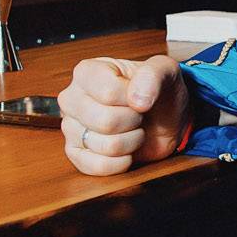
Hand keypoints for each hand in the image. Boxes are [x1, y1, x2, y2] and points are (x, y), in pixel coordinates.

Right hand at [57, 54, 190, 174]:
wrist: (165, 118)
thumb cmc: (160, 91)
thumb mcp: (166, 70)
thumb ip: (153, 75)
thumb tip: (137, 101)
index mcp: (87, 72)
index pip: (108, 92)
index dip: (133, 99)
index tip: (139, 95)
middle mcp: (72, 98)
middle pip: (105, 121)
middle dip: (134, 122)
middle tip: (138, 115)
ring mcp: (70, 127)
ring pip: (106, 146)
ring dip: (132, 141)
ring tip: (133, 129)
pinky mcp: (76, 153)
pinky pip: (97, 166)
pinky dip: (121, 162)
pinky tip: (126, 150)